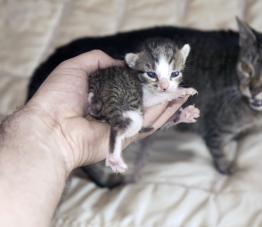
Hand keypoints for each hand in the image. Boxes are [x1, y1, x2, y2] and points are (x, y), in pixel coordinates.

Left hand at [26, 50, 188, 172]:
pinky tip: (176, 105)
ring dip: (168, 103)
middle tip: (178, 84)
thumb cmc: (58, 96)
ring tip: (184, 93)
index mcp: (103, 94)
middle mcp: (114, 109)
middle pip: (143, 100)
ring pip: (150, 113)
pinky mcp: (126, 136)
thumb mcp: (75, 67)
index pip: (129, 85)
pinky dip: (163, 116)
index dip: (145, 79)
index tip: (158, 73)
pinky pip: (148, 126)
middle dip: (161, 93)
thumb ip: (98, 60)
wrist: (52, 127)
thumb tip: (122, 63)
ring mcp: (121, 123)